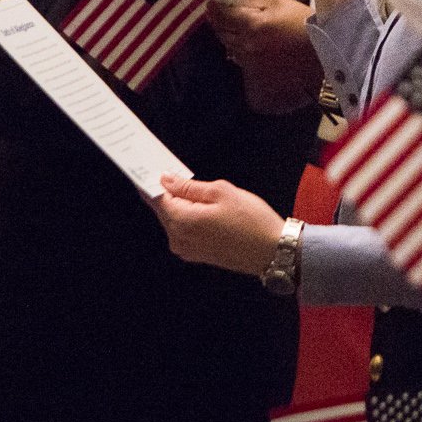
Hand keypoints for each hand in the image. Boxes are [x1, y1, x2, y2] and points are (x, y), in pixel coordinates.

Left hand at [153, 174, 286, 275]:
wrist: (273, 251)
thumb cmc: (252, 222)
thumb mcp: (222, 192)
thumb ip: (189, 186)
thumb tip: (167, 180)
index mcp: (181, 221)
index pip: (155, 197)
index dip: (151, 180)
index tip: (149, 168)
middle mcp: (178, 238)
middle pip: (163, 209)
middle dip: (167, 191)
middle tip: (174, 172)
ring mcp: (187, 249)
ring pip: (174, 219)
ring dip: (180, 205)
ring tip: (198, 191)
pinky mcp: (197, 254)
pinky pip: (184, 230)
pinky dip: (189, 217)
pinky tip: (204, 209)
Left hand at [208, 0, 323, 112]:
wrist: (330, 56)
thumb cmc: (307, 25)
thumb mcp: (280, 3)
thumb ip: (252, 1)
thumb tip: (230, 2)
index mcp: (251, 26)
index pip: (220, 16)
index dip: (216, 9)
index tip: (215, 5)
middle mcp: (246, 49)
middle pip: (223, 35)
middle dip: (226, 25)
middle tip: (240, 21)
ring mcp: (251, 68)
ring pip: (233, 52)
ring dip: (239, 44)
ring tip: (261, 41)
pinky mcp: (258, 86)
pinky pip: (245, 72)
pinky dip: (250, 64)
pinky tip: (266, 59)